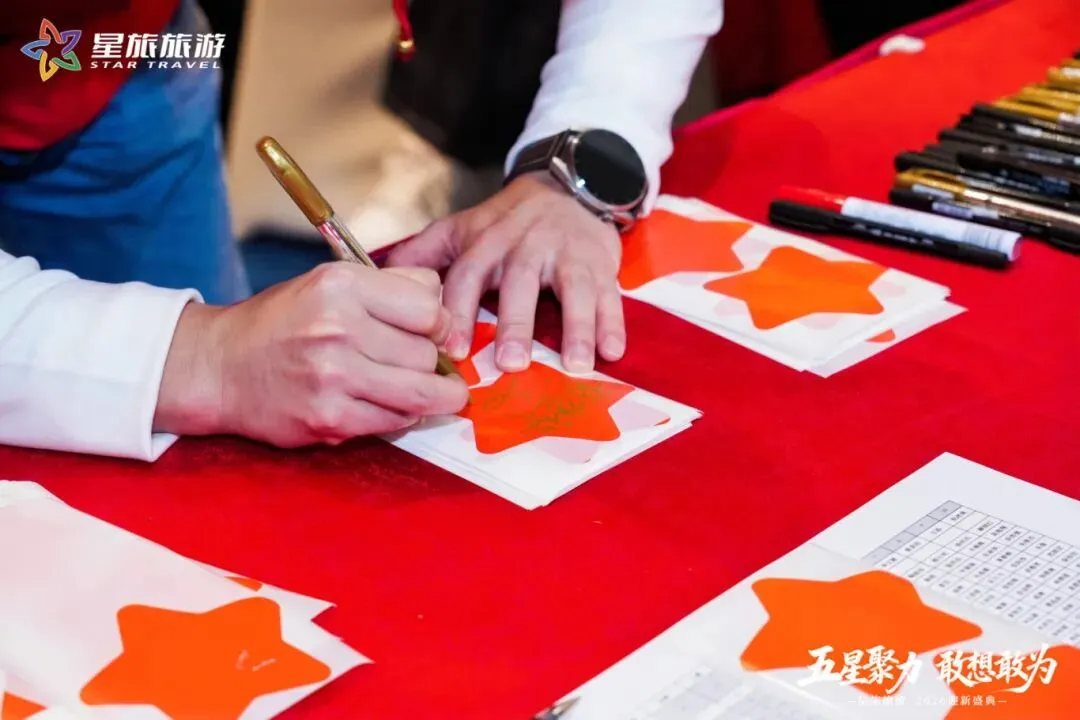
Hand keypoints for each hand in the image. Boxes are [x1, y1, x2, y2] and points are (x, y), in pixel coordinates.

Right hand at [154, 263, 469, 446]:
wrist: (221, 367)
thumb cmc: (283, 323)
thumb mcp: (330, 282)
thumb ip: (391, 285)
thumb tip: (446, 300)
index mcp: (341, 286)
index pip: (430, 308)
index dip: (439, 324)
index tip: (434, 333)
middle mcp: (338, 329)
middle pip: (427, 353)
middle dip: (433, 362)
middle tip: (422, 364)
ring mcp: (333, 378)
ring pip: (421, 393)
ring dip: (432, 395)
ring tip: (434, 392)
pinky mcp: (330, 419)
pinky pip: (395, 422)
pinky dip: (402, 416)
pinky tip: (390, 405)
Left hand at [386, 173, 625, 372]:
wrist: (565, 186)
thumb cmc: (508, 222)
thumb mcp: (463, 228)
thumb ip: (425, 253)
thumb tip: (378, 275)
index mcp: (487, 243)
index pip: (469, 277)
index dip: (461, 313)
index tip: (455, 352)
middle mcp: (526, 246)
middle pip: (520, 285)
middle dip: (516, 325)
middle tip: (512, 365)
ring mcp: (567, 254)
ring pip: (572, 290)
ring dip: (575, 329)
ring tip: (575, 367)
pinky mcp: (600, 263)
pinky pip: (608, 294)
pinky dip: (612, 323)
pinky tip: (612, 353)